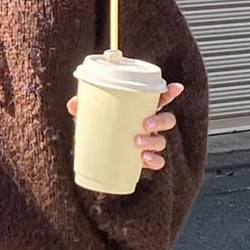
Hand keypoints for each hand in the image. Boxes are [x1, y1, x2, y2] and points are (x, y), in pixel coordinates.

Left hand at [66, 83, 184, 170]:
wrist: (95, 153)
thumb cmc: (98, 127)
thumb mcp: (90, 115)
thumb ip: (82, 107)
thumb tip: (73, 104)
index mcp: (140, 110)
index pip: (159, 100)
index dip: (170, 93)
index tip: (176, 87)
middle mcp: (149, 126)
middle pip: (167, 120)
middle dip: (160, 120)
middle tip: (145, 124)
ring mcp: (149, 143)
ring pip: (162, 141)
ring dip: (154, 141)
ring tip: (137, 141)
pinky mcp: (144, 160)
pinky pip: (158, 161)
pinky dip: (154, 160)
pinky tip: (145, 159)